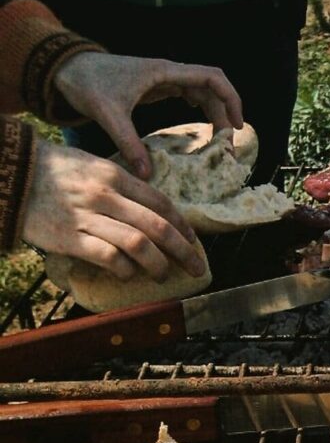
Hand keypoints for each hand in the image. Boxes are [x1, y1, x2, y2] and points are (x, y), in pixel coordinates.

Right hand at [21, 140, 205, 281]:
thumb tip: (154, 211)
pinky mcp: (69, 238)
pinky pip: (109, 258)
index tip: (194, 241)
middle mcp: (105, 195)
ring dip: (158, 265)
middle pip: (158, 227)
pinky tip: (128, 275)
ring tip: (163, 275)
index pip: (161, 203)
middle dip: (184, 251)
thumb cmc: (53, 172)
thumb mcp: (92, 167)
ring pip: (138, 244)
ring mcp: (87, 217)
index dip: (183, 226)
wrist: (8, 172)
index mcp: (114, 176)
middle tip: (197, 268)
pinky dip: (125, 270)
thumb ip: (123, 186)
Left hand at [52, 52, 243, 178]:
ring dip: (215, 114)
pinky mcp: (157, 87)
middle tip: (229, 144)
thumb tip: (147, 176)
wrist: (65, 69)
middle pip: (212, 89)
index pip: (212, 78)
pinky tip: (202, 130)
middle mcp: (169, 73)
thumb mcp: (108, 114)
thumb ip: (129, 144)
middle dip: (226, 113)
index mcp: (164, 73)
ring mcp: (164, 79)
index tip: (236, 127)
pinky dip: (201, 111)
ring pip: (203, 93)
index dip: (231, 100)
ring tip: (220, 141)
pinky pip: (190, 96)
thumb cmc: (87, 84)